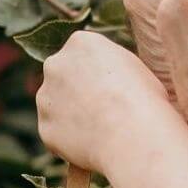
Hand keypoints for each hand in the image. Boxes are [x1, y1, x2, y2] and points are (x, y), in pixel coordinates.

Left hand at [37, 31, 168, 172]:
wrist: (132, 135)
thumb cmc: (143, 99)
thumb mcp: (134, 66)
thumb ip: (110, 65)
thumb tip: (105, 74)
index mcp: (81, 42)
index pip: (82, 53)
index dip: (97, 71)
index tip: (111, 86)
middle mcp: (56, 65)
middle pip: (62, 76)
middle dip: (76, 89)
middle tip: (101, 108)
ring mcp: (46, 97)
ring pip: (55, 105)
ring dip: (70, 115)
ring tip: (101, 129)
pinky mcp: (44, 127)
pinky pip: (56, 132)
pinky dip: (69, 140)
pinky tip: (92, 144)